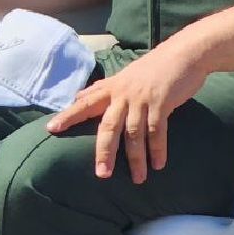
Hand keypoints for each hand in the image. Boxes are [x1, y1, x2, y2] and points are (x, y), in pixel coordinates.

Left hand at [45, 35, 209, 182]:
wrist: (182, 54)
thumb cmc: (151, 68)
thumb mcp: (123, 76)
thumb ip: (102, 89)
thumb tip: (79, 96)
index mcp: (111, 88)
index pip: (85, 103)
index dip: (68, 116)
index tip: (51, 129)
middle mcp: (123, 94)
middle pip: (108, 126)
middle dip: (104, 152)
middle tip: (102, 174)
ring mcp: (142, 99)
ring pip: (134, 134)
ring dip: (136, 159)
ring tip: (137, 179)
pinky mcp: (162, 103)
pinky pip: (157, 131)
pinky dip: (157, 149)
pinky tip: (158, 165)